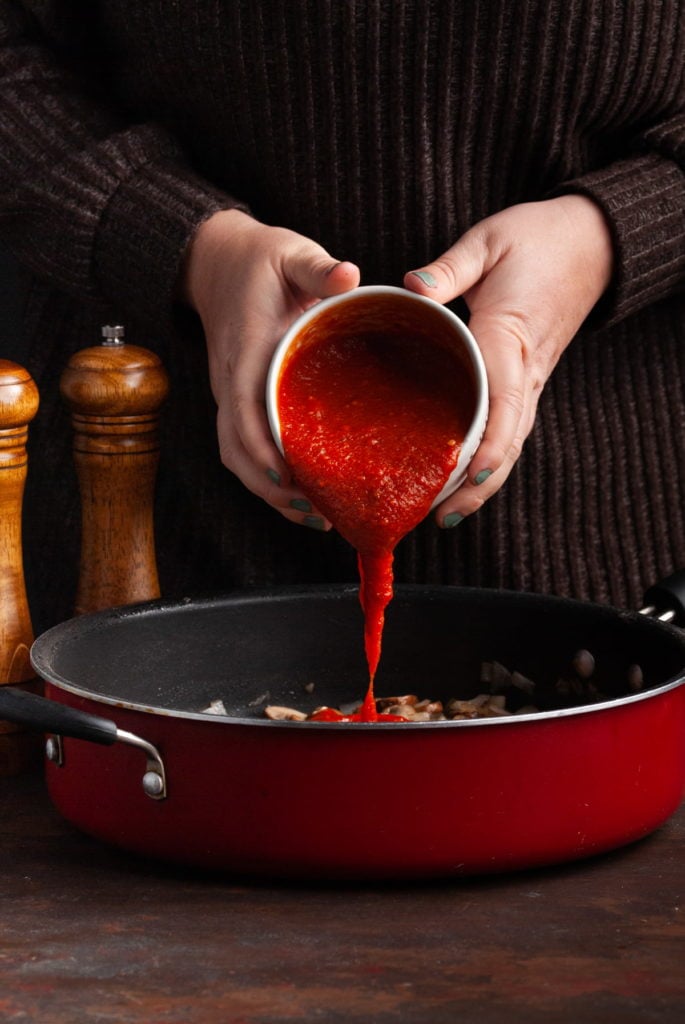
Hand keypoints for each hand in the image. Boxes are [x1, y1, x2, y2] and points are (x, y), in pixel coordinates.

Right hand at [180, 209, 359, 527]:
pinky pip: (246, 450)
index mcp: (245, 350)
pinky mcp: (239, 402)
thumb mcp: (290, 253)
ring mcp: (231, 395)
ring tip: (316, 518)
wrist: (217, 261)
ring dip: (270, 493)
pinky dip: (269, 479)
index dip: (261, 447)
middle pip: (236, 450)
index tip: (288, 477)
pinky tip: (303, 496)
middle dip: (271, 488)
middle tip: (318, 513)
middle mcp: (231, 381)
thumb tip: (348, 276)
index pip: (243, 408)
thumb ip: (318, 268)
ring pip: (238, 458)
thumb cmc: (259, 259)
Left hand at [404, 195, 613, 525]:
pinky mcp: (525, 381)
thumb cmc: (538, 239)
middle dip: (479, 484)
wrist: (588, 242)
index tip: (467, 476)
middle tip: (442, 516)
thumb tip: (413, 287)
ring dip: (484, 482)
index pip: (503, 402)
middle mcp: (524, 370)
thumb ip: (451, 267)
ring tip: (448, 514)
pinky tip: (464, 479)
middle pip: (508, 440)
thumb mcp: (489, 241)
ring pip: (511, 442)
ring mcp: (529, 380)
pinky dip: (490, 460)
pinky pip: (510, 429)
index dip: (487, 444)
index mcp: (509, 337)